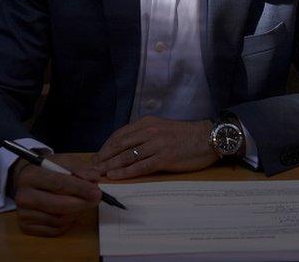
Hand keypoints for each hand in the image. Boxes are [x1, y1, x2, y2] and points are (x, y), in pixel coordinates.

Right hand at [11, 153, 101, 236]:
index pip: (59, 184)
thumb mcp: (61, 162)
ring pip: (60, 219)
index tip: (97, 192)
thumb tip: (94, 178)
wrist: (23, 180)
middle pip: (60, 205)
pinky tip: (69, 212)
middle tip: (96, 199)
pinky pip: (55, 230)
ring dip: (76, 212)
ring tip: (80, 202)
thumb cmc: (45, 170)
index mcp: (30, 176)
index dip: (81, 189)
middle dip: (82, 203)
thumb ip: (79, 169)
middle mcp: (23, 196)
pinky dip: (67, 222)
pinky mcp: (26, 227)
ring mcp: (23, 214)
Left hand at [91, 116, 217, 179]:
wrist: (208, 138)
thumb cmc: (185, 136)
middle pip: (119, 145)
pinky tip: (115, 176)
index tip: (96, 158)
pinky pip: (140, 166)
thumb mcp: (161, 129)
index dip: (105, 147)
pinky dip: (125, 172)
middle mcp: (149, 131)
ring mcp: (156, 144)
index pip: (119, 135)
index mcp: (147, 123)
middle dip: (103, 157)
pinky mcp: (164, 157)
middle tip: (91, 168)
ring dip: (110, 165)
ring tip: (98, 174)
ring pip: (127, 156)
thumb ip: (144, 135)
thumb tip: (126, 148)